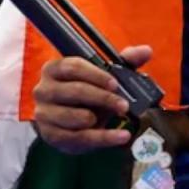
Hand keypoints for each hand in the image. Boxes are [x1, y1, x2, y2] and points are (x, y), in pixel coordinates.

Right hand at [32, 45, 150, 153]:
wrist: (76, 121)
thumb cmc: (90, 91)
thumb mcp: (107, 75)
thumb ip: (126, 61)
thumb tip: (145, 51)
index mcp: (54, 69)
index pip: (73, 67)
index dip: (96, 75)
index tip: (115, 84)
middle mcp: (44, 90)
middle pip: (75, 91)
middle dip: (103, 98)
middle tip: (124, 105)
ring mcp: (44, 114)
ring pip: (75, 116)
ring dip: (100, 118)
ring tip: (116, 117)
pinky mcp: (50, 135)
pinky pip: (79, 138)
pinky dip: (104, 138)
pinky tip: (121, 136)